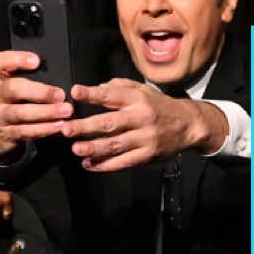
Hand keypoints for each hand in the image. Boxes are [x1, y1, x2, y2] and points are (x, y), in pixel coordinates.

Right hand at [0, 50, 73, 157]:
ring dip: (46, 112)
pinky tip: (59, 126)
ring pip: (20, 113)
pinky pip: (26, 131)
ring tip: (66, 111)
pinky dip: (44, 128)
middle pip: (13, 89)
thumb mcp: (20, 88)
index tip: (36, 61)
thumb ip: (34, 79)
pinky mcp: (7, 134)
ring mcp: (0, 115)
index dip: (16, 59)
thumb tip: (62, 72)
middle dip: (39, 92)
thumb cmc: (16, 103)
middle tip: (61, 94)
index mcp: (3, 79)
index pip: (1, 62)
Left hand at [63, 79, 224, 170]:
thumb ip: (119, 87)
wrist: (188, 125)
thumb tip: (95, 88)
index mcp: (138, 100)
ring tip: (75, 149)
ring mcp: (144, 139)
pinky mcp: (147, 156)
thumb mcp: (142, 90)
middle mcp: (141, 118)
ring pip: (115, 145)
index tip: (74, 92)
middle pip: (110, 124)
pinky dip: (105, 166)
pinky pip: (123, 162)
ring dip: (93, 148)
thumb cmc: (159, 106)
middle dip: (85, 126)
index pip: (112, 96)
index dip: (93, 94)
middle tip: (65, 129)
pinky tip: (89, 165)